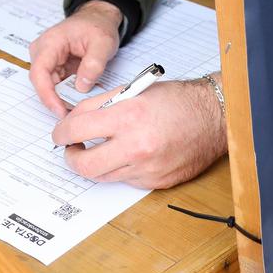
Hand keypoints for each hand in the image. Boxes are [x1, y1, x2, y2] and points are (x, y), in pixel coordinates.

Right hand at [28, 1, 123, 116]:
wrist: (97, 18)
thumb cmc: (97, 26)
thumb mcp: (103, 43)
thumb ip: (94, 64)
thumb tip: (82, 86)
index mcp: (51, 42)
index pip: (40, 72)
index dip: (47, 95)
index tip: (60, 111)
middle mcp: (43, 51)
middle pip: (42, 82)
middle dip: (56, 100)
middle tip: (74, 114)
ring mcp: (46, 60)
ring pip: (48, 87)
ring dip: (62, 98)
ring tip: (80, 106)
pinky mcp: (53, 67)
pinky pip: (56, 85)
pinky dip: (66, 93)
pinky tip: (79, 98)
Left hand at [51, 78, 227, 189]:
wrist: (213, 117)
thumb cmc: (176, 100)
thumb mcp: (133, 90)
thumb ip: (100, 105)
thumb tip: (73, 120)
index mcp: (128, 117)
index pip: (77, 130)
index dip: (61, 132)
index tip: (60, 133)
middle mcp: (136, 146)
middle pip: (84, 164)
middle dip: (71, 157)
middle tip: (71, 148)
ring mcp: (147, 169)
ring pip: (103, 176)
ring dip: (94, 164)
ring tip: (97, 150)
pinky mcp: (156, 182)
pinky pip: (126, 180)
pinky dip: (120, 169)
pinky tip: (125, 155)